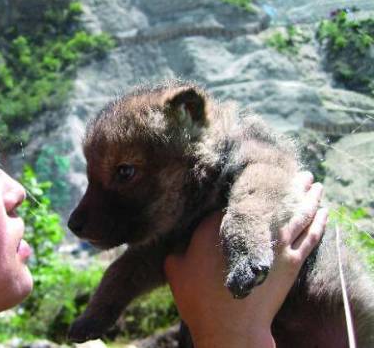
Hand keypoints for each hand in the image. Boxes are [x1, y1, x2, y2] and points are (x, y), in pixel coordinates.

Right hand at [163, 171, 327, 347]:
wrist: (228, 327)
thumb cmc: (197, 297)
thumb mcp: (174, 266)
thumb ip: (177, 246)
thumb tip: (177, 239)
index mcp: (215, 222)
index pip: (232, 195)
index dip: (243, 183)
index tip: (250, 174)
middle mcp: (248, 226)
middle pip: (271, 196)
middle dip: (283, 181)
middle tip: (291, 169)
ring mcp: (274, 242)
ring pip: (295, 211)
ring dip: (306, 194)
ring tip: (310, 181)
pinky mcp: (291, 260)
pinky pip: (310, 235)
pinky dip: (318, 221)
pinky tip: (323, 210)